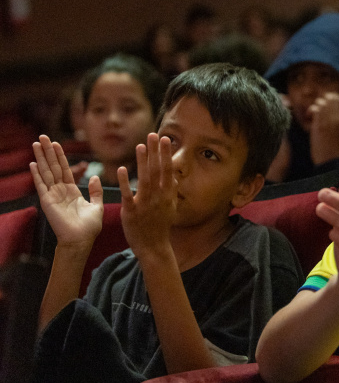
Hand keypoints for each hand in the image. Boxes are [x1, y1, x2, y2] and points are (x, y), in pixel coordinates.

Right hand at [30, 135, 102, 247]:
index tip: (56, 143)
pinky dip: (37, 174)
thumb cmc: (89, 227)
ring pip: (47, 172)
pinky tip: (33, 163)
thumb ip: (96, 191)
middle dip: (48, 151)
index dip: (60, 156)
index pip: (65, 169)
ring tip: (36, 143)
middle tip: (43, 136)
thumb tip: (93, 177)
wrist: (81, 240)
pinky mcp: (47, 201)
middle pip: (53, 166)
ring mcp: (53, 195)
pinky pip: (41, 185)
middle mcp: (60, 191)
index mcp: (72, 191)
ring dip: (41, 157)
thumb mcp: (97, 205)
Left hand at [118, 133, 177, 255]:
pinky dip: (125, 182)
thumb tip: (171, 177)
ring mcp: (145, 204)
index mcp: (167, 195)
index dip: (166, 154)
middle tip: (153, 135)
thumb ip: (169, 191)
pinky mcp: (131, 212)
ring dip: (143, 162)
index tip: (165, 139)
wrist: (153, 247)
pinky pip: (128, 195)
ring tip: (140, 146)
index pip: (168, 170)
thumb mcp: (170, 207)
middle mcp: (158, 197)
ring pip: (145, 179)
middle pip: (157, 170)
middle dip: (156, 152)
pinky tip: (122, 169)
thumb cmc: (160, 226)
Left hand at [309, 92, 338, 164]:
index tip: (325, 104)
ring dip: (316, 106)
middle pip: (330, 98)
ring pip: (322, 102)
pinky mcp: (320, 123)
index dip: (330, 98)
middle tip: (318, 109)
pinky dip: (310, 110)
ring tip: (313, 114)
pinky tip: (309, 117)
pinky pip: (315, 108)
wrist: (328, 158)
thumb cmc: (335, 147)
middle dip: (322, 100)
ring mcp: (330, 120)